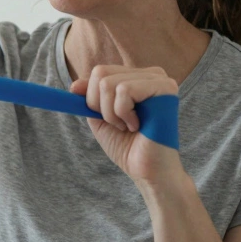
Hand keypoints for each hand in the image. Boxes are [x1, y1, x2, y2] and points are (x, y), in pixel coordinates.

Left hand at [70, 65, 184, 186]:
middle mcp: (151, 74)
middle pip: (101, 73)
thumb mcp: (101, 118)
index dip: (91, 96)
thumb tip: (74, 85)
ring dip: (112, 114)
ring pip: (108, 84)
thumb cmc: (128, 146)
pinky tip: (138, 125)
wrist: (147, 170)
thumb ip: (89, 99)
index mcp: (137, 77)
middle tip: (119, 124)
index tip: (102, 116)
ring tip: (129, 126)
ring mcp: (159, 79)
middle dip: (99, 106)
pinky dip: (123, 113)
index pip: (100, 71)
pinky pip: (125, 91)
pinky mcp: (165, 88)